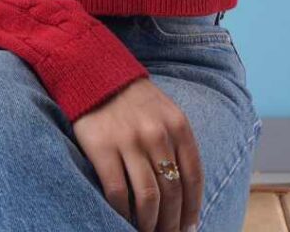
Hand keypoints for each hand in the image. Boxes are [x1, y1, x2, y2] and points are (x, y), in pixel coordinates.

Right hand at [72, 77, 202, 231]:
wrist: (96, 74)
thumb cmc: (135, 100)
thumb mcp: (166, 113)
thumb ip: (178, 146)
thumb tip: (185, 194)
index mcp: (178, 125)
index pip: (193, 177)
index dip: (193, 209)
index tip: (189, 229)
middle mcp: (157, 134)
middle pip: (172, 192)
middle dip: (172, 222)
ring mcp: (129, 141)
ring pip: (148, 197)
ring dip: (150, 224)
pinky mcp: (102, 148)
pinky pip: (117, 192)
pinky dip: (123, 213)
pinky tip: (124, 219)